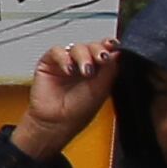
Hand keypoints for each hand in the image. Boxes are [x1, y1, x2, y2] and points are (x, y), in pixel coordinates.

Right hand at [10, 38, 116, 159]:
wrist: (57, 122)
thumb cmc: (78, 110)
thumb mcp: (101, 89)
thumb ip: (110, 69)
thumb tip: (118, 51)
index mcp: (98, 69)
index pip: (104, 51)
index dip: (109, 45)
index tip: (114, 46)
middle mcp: (82, 64)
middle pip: (91, 46)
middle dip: (97, 50)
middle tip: (101, 58)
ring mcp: (66, 62)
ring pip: (76, 47)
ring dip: (83, 56)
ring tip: (84, 71)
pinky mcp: (49, 63)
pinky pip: (56, 51)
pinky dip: (64, 58)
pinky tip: (68, 70)